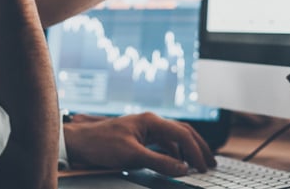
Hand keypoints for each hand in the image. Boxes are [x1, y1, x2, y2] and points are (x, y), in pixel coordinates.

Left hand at [63, 112, 216, 175]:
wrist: (78, 143)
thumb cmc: (100, 144)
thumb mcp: (131, 155)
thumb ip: (159, 162)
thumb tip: (182, 168)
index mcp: (151, 121)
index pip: (182, 134)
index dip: (195, 152)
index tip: (203, 167)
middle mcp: (151, 122)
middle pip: (183, 132)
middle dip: (198, 147)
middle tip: (210, 163)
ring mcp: (145, 129)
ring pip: (175, 137)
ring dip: (188, 150)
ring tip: (198, 163)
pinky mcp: (140, 137)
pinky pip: (164, 143)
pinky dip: (175, 153)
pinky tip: (178, 163)